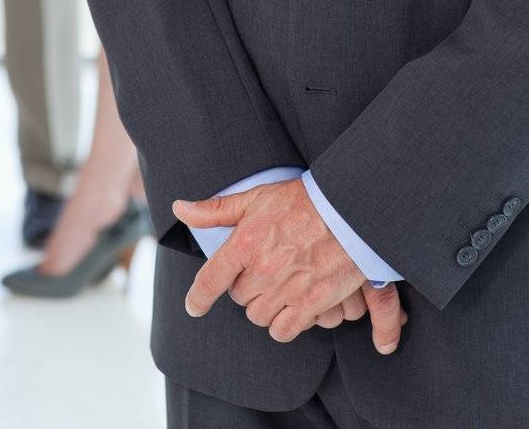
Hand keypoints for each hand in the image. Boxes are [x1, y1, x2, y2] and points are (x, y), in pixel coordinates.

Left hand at [173, 179, 406, 352]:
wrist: (349, 212)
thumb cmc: (302, 201)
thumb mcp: (256, 198)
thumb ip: (216, 209)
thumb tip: (180, 208)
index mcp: (245, 242)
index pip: (211, 279)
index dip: (198, 297)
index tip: (194, 307)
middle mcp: (262, 269)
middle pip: (239, 298)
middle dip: (246, 287)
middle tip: (263, 270)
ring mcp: (286, 289)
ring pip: (259, 316)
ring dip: (264, 306)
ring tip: (277, 287)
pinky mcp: (310, 305)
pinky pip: (283, 330)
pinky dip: (284, 322)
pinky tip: (292, 305)